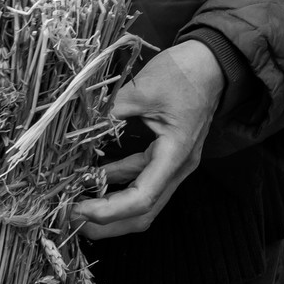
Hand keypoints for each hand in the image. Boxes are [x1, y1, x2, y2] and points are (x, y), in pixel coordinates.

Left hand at [73, 42, 223, 239]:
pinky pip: (140, 180)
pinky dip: (116, 184)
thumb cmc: (185, 72)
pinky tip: (92, 178)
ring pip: (142, 200)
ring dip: (110, 206)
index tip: (78, 208)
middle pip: (144, 212)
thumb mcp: (143, 89)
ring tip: (76, 202)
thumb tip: (75, 127)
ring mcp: (174, 163)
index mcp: (176, 154)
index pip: (143, 198)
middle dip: (107, 222)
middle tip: (71, 218)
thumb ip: (109, 111)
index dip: (109, 211)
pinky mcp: (166, 155)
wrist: (212, 61)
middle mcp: (178, 166)